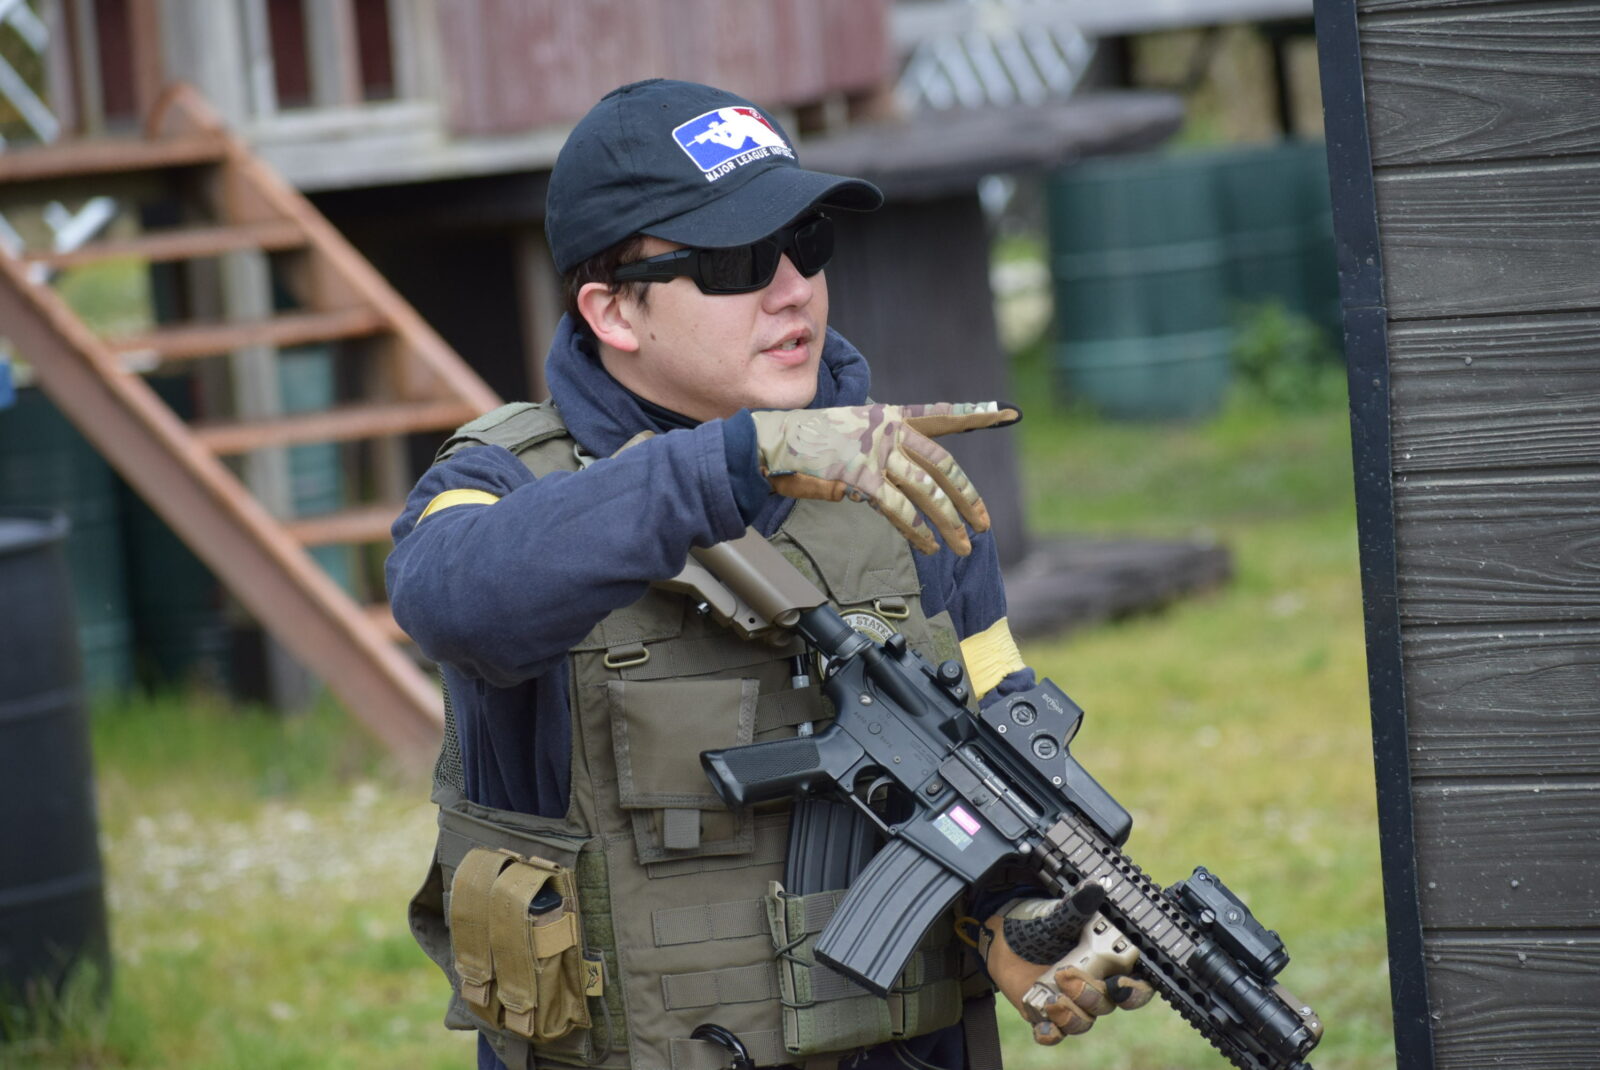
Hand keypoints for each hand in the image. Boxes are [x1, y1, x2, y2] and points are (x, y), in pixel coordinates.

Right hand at [749, 402, 1019, 554]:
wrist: (767, 442)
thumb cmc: (804, 443)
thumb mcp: (849, 436)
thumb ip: (878, 454)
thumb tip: (896, 488)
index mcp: (889, 416)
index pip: (942, 415)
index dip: (977, 414)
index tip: (1009, 413)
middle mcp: (888, 430)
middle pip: (943, 465)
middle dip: (968, 497)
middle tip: (984, 523)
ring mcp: (874, 452)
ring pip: (927, 491)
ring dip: (949, 523)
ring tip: (962, 546)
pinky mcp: (859, 477)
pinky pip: (899, 509)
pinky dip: (917, 531)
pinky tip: (927, 547)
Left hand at [978, 893, 1153, 1043]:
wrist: (1003, 936)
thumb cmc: (1039, 923)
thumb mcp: (1057, 915)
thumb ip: (1076, 907)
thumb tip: (1094, 888)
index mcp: (1107, 960)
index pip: (1136, 982)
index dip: (1136, 990)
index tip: (1120, 983)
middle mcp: (1095, 984)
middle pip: (1110, 1004)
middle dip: (1093, 996)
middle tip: (1068, 976)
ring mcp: (1072, 1002)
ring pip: (1085, 1021)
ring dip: (1071, 1015)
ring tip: (1052, 998)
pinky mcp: (1048, 1015)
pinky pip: (1055, 1034)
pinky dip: (1050, 1034)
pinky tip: (1043, 1024)